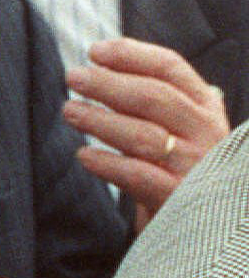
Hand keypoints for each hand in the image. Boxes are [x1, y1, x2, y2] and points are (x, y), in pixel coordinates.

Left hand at [62, 37, 228, 227]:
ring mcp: (196, 166)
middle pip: (153, 97)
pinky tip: (84, 156)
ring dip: (100, 120)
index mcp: (205, 107)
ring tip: (70, 111)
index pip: (171, 68)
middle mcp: (207, 132)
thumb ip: (151, 99)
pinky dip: (107, 163)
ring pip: (143, 135)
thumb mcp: (177, 126)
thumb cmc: (179, 166)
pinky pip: (137, 175)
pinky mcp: (180, 199)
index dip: (131, 54)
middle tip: (73, 77)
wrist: (206, 226)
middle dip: (108, 84)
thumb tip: (100, 65)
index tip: (95, 51)